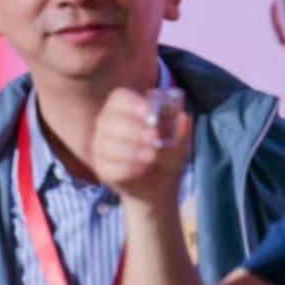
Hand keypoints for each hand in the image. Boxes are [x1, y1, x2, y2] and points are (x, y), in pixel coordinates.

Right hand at [93, 87, 194, 209]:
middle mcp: (108, 124)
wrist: (158, 187)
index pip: (119, 97)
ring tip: (151, 156)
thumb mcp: (179, 142)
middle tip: (153, 138)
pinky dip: (126, 168)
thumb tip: (183, 118)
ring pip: (106, 144)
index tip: (148, 112)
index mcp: (126, 109)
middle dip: (132, 129)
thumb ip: (180, 131)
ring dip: (130, 150)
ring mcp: (101, 146)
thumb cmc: (166, 155)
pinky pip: (107, 166)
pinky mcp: (101, 168)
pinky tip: (141, 169)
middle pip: (109, 119)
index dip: (131, 103)